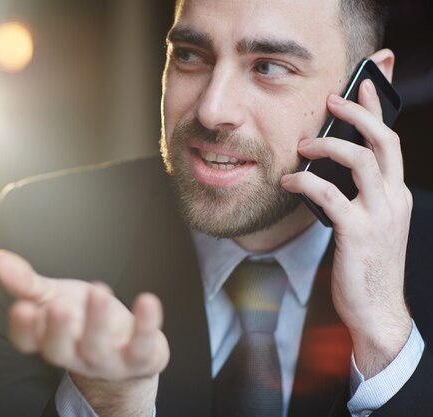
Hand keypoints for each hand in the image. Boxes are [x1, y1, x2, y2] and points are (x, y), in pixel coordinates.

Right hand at [0, 249, 168, 414]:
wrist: (126, 347)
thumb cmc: (83, 317)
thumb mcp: (54, 296)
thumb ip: (26, 282)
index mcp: (49, 338)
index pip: (27, 341)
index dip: (23, 329)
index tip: (21, 307)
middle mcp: (74, 353)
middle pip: (59, 349)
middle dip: (57, 330)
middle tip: (58, 306)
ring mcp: (106, 360)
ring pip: (97, 348)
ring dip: (97, 321)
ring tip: (99, 290)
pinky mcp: (138, 357)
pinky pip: (141, 346)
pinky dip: (146, 325)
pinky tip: (147, 301)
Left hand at [281, 79, 412, 377]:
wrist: (377, 310)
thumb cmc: (366, 266)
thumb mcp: (369, 225)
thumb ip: (358, 196)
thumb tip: (326, 171)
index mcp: (397, 196)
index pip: (391, 143)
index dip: (378, 110)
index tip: (364, 85)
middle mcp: (393, 200)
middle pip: (383, 141)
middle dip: (358, 113)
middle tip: (330, 101)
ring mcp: (378, 215)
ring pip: (360, 161)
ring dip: (328, 146)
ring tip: (302, 147)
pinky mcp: (357, 232)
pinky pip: (328, 194)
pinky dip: (305, 182)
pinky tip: (288, 182)